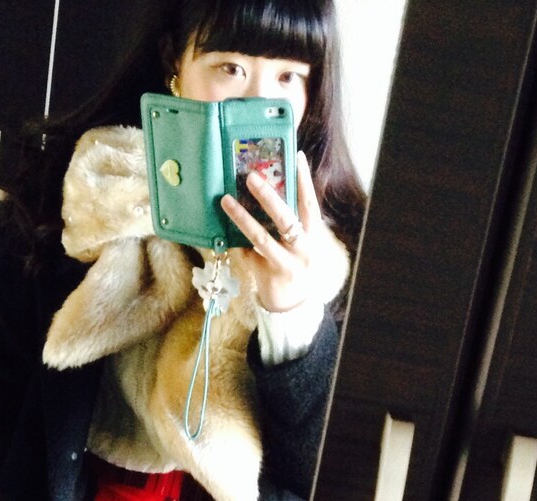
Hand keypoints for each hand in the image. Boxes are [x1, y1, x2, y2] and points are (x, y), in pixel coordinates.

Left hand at [219, 151, 327, 312]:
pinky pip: (248, 254)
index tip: (296, 156)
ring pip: (262, 238)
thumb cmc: (293, 266)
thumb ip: (288, 224)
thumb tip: (264, 193)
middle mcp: (303, 249)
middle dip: (268, 197)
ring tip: (226, 200)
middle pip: (286, 219)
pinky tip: (224, 230)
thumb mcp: (299, 245)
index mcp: (312, 236)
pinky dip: (237, 242)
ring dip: (242, 217)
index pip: (309, 204)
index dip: (304, 181)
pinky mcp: (269, 276)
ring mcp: (286, 264)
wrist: (294, 306)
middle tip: (251, 176)